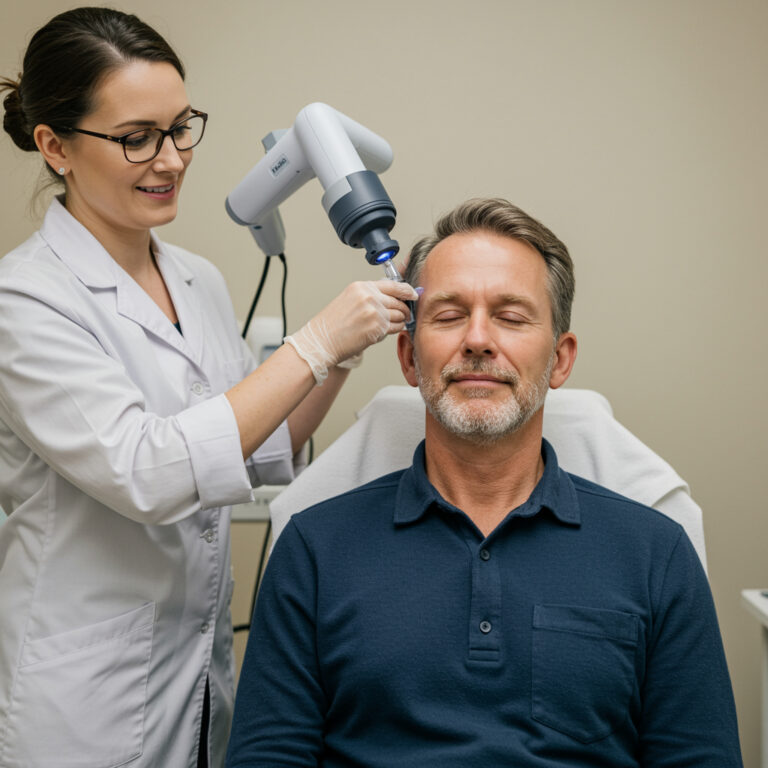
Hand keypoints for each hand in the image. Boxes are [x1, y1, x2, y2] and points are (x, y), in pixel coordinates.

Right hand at [285, 280, 417, 383]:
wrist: (321, 341)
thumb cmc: (332, 324)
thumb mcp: (350, 299)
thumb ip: (370, 295)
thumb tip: (393, 297)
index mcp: (362, 287)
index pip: (394, 284)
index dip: (407, 290)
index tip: (413, 294)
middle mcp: (369, 297)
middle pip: (399, 300)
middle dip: (404, 309)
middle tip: (404, 314)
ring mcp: (374, 312)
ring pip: (400, 315)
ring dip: (400, 321)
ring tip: (389, 325)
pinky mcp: (377, 328)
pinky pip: (396, 328)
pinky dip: (394, 330)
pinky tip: (383, 332)